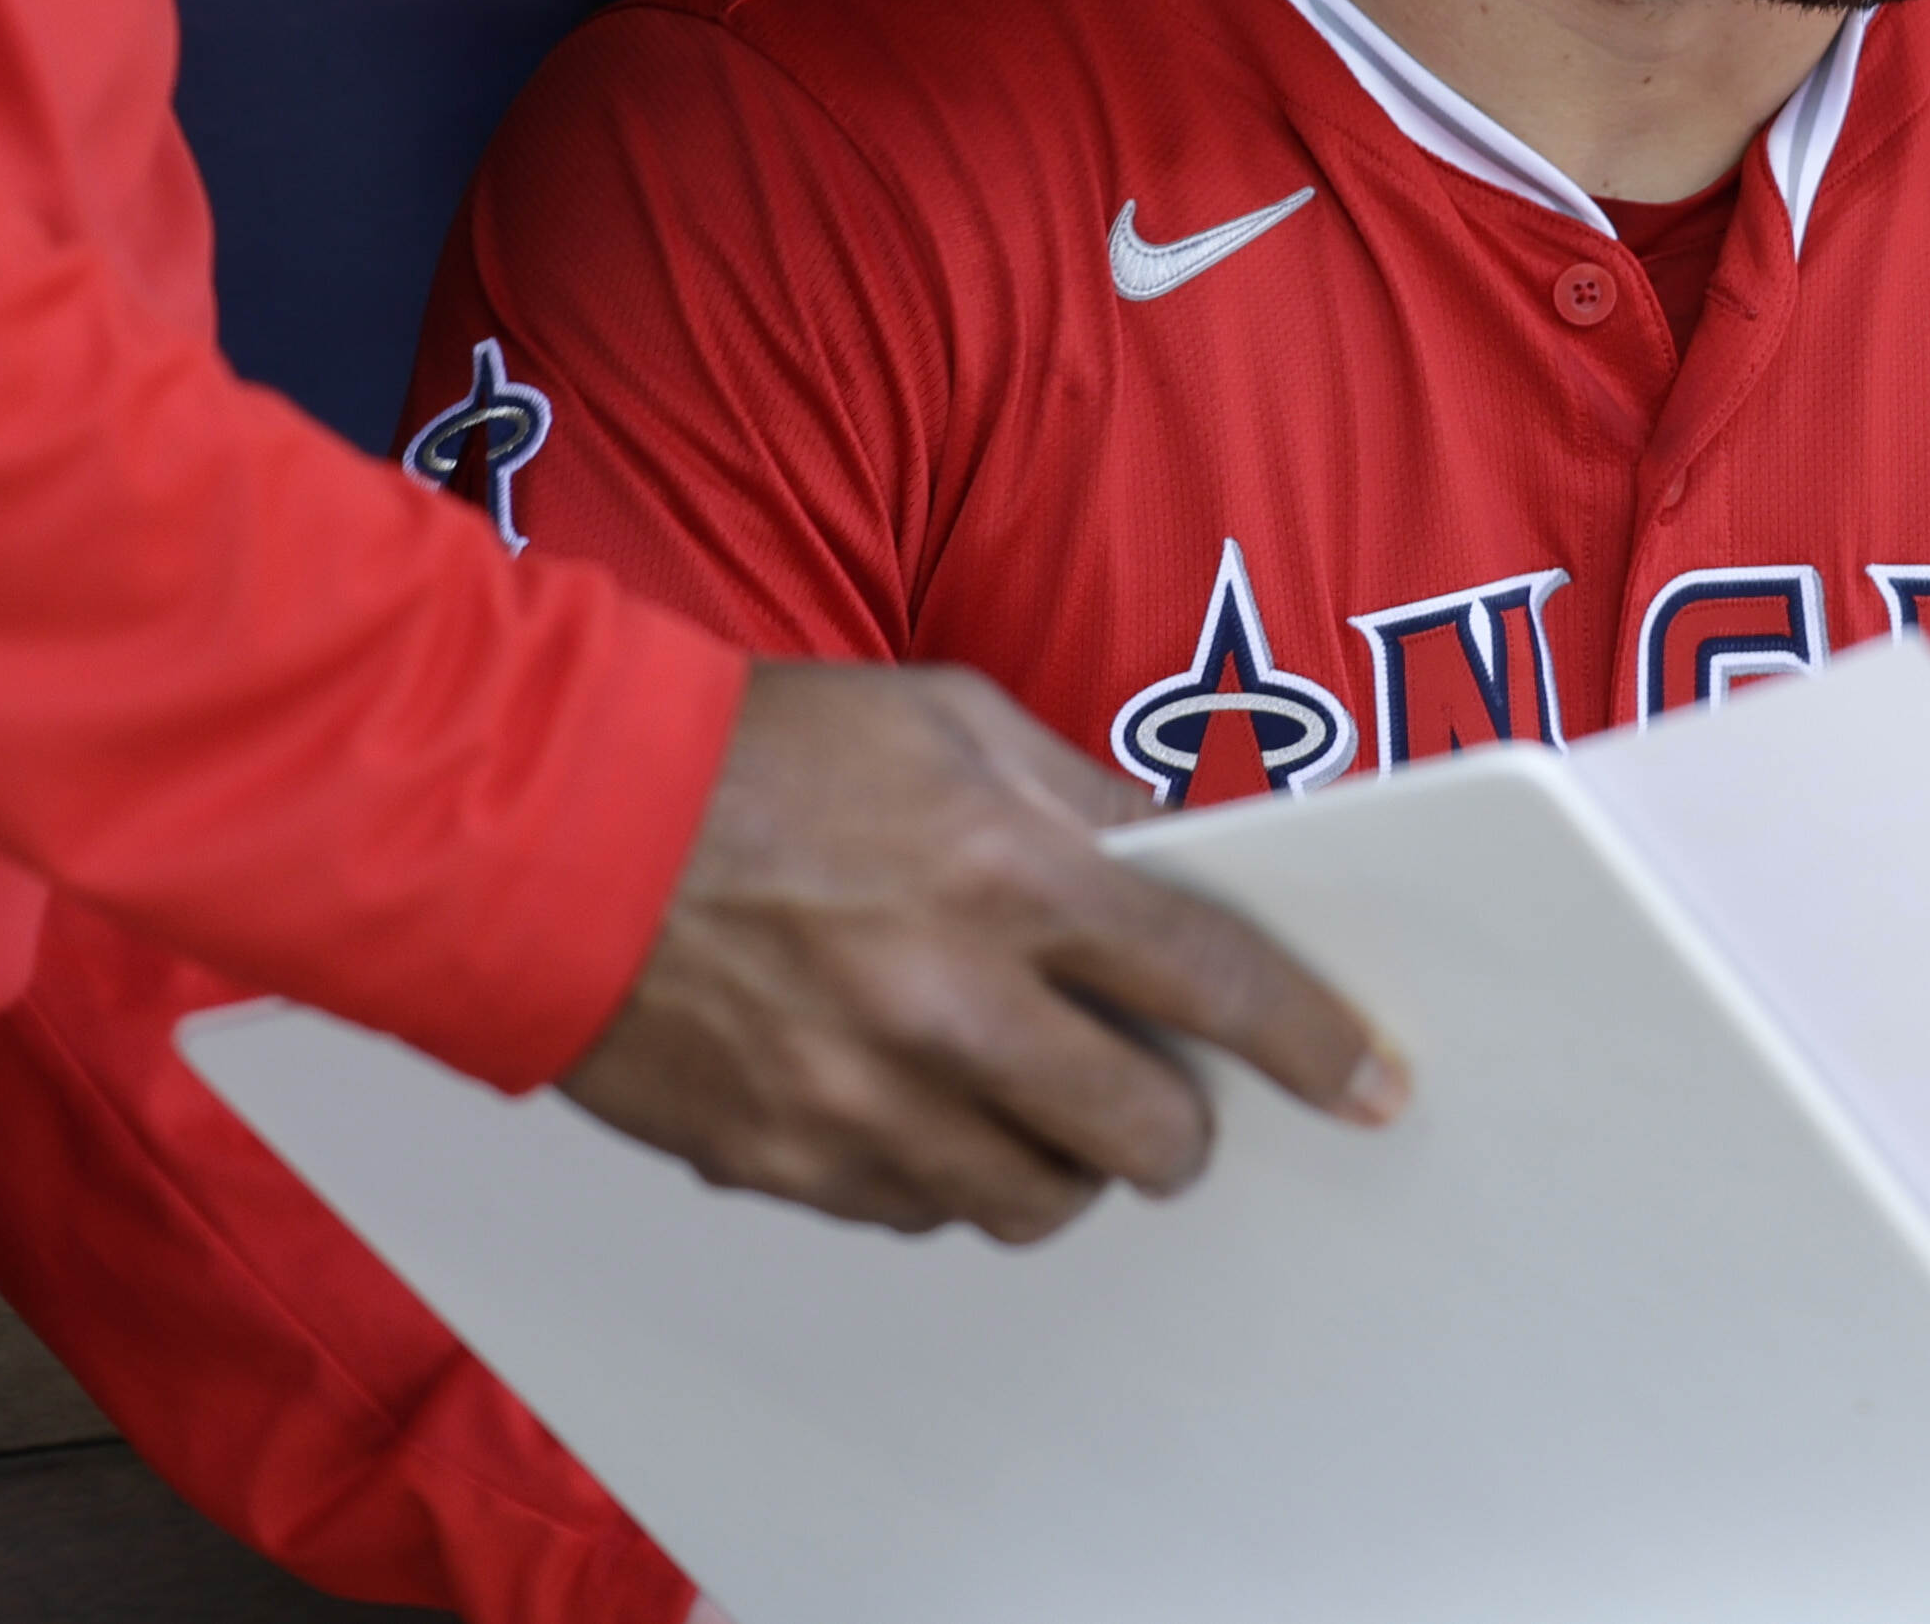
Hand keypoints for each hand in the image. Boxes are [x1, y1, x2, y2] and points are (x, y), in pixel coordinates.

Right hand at [561, 657, 1403, 1245]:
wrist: (560, 829)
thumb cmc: (757, 751)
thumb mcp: (947, 714)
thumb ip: (1077, 795)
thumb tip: (1176, 865)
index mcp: (1009, 872)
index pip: (1213, 982)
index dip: (1311, 1043)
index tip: (1369, 1083)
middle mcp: (951, 1002)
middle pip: (1144, 1132)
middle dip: (1180, 1124)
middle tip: (1162, 1093)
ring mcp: (866, 1100)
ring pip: (1038, 1199)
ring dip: (1059, 1156)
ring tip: (1021, 1090)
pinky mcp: (789, 1164)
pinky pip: (921, 1214)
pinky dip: (943, 1171)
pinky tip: (913, 1098)